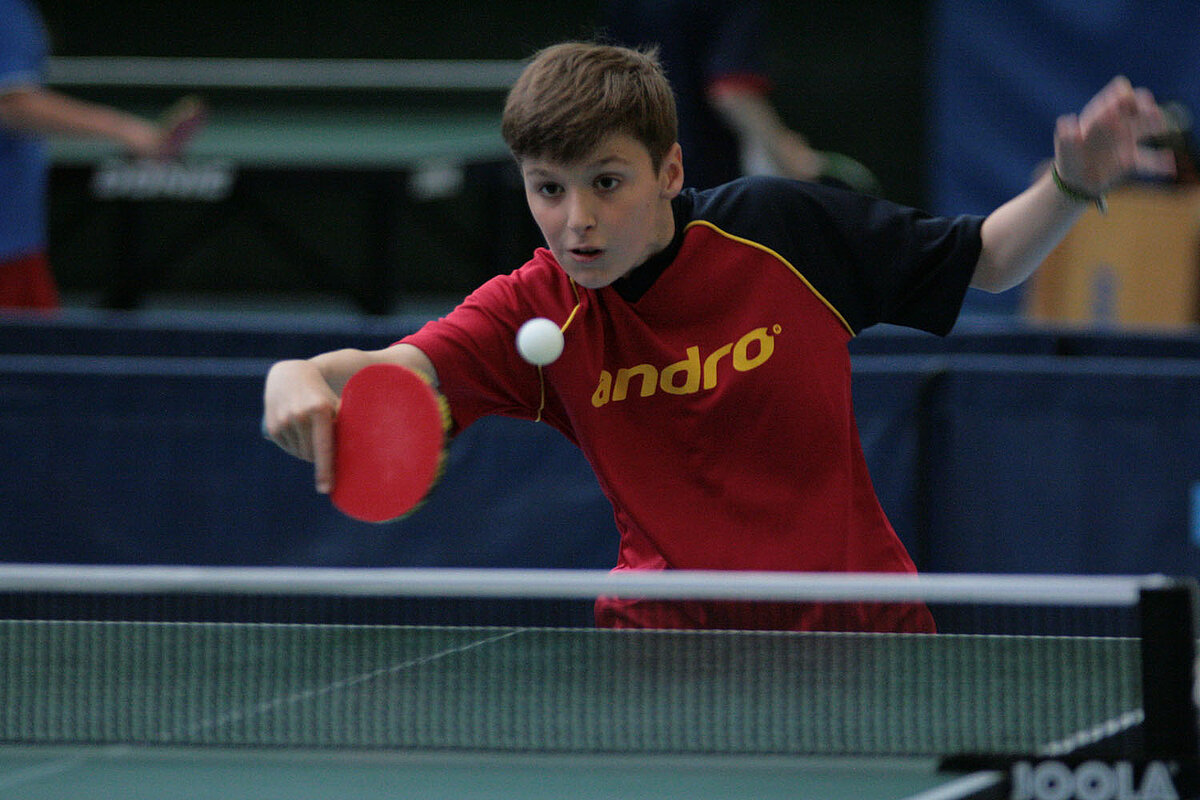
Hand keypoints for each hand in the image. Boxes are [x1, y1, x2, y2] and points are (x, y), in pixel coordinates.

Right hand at [262, 360, 338, 493]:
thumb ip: (348, 424)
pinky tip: (297, 431)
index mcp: (320, 410)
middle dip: (320, 457)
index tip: (326, 489)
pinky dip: (295, 447)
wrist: (290, 375)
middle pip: (312, 454)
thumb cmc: (323, 394)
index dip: (325, 470)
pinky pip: (287, 448)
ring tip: (310, 431)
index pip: (324, 448)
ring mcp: (283, 421)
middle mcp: (299, 416)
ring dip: (307, 452)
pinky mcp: (272, 427)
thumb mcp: (337, 403)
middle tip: (325, 442)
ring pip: (300, 453)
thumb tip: (369, 450)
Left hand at [1053, 76, 1175, 194]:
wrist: (1074, 183)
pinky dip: (1159, 161)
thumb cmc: (1068, 161)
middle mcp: (1116, 123)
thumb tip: (1066, 122)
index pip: (1116, 95)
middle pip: (1135, 105)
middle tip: (1149, 112)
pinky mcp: (1131, 158)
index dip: (1121, 96)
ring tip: (1160, 125)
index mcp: (1098, 116)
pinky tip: (1169, 166)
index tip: (1122, 103)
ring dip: (1154, 123)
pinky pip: (1147, 158)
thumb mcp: (1064, 150)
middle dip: (1143, 104)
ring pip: (1145, 126)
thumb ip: (1067, 137)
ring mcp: (1126, 139)